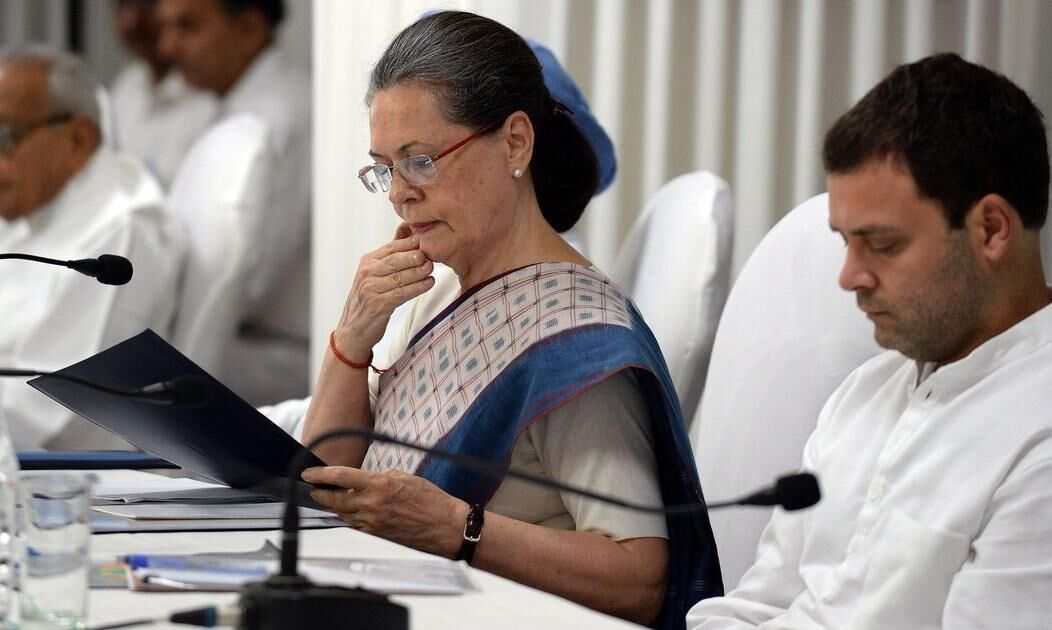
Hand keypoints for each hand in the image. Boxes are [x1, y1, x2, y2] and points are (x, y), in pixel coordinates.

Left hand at [303, 466, 466, 556]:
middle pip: (334, 499)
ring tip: (328, 497)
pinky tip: (347, 510)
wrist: (445, 526)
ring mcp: (372, 522)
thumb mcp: (404, 477)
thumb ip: (379, 477)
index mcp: (379, 485)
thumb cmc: (430, 499)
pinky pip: (354, 524)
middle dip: (320, 493)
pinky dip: (347, 516)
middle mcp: (371, 505)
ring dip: (333, 505)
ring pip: (341, 513)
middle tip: (313, 488)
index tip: (308, 473)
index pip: (340, 477)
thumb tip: (363, 480)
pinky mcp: (375, 534)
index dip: (320, 475)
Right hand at [333, 223, 434, 358]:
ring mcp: (371, 289)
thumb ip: (392, 252)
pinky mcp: (378, 305)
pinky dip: (417, 288)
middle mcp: (367, 273)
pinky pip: (401, 294)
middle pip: (395, 260)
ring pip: (399, 277)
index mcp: (368, 261)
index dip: (410, 243)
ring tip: (432, 268)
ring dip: (418, 272)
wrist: (353, 329)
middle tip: (430, 254)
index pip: (392, 247)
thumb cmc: (370, 298)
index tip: (427, 240)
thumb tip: (407, 227)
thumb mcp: (376, 272)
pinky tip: (428, 283)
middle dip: (414, 256)